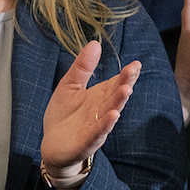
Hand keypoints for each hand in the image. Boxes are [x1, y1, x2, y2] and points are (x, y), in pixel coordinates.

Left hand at [40, 40, 139, 189]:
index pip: (116, 83)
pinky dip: (105, 125)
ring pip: (110, 113)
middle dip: (125, 84)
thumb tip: (95, 43)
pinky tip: (112, 116)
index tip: (136, 64)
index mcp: (100, 96)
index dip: (126, 75)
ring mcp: (96, 127)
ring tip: (126, 90)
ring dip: (118, 103)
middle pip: (115, 96)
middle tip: (133, 72)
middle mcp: (102, 111)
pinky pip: (97, 133)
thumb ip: (82, 67)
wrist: (52, 146)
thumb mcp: (69, 86)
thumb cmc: (64, 115)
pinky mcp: (87, 142)